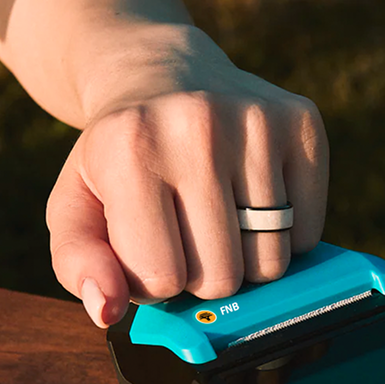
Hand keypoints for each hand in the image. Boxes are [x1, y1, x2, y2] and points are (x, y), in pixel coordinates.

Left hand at [46, 26, 328, 327]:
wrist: (164, 75)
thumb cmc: (122, 154)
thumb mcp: (76, 203)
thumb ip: (77, 262)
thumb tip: (107, 308)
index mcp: (129, 150)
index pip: (163, 279)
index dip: (155, 277)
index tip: (152, 243)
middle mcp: (199, 127)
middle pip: (224, 277)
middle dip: (204, 272)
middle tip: (189, 231)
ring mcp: (259, 123)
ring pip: (272, 262)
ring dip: (246, 257)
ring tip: (223, 216)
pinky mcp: (304, 124)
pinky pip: (309, 234)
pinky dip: (286, 236)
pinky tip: (257, 200)